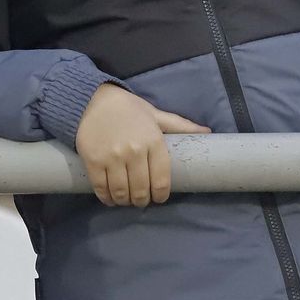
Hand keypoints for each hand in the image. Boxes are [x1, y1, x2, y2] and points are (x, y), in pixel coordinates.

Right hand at [74, 82, 210, 206]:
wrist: (92, 99)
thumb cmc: (128, 108)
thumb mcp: (155, 114)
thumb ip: (180, 125)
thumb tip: (208, 132)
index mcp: (153, 141)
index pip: (162, 179)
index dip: (161, 194)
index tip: (158, 198)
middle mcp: (134, 151)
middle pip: (141, 189)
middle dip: (142, 200)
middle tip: (141, 200)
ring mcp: (113, 157)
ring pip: (122, 192)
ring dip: (125, 201)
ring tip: (126, 200)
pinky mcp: (93, 160)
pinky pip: (101, 188)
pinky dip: (107, 198)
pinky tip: (110, 198)